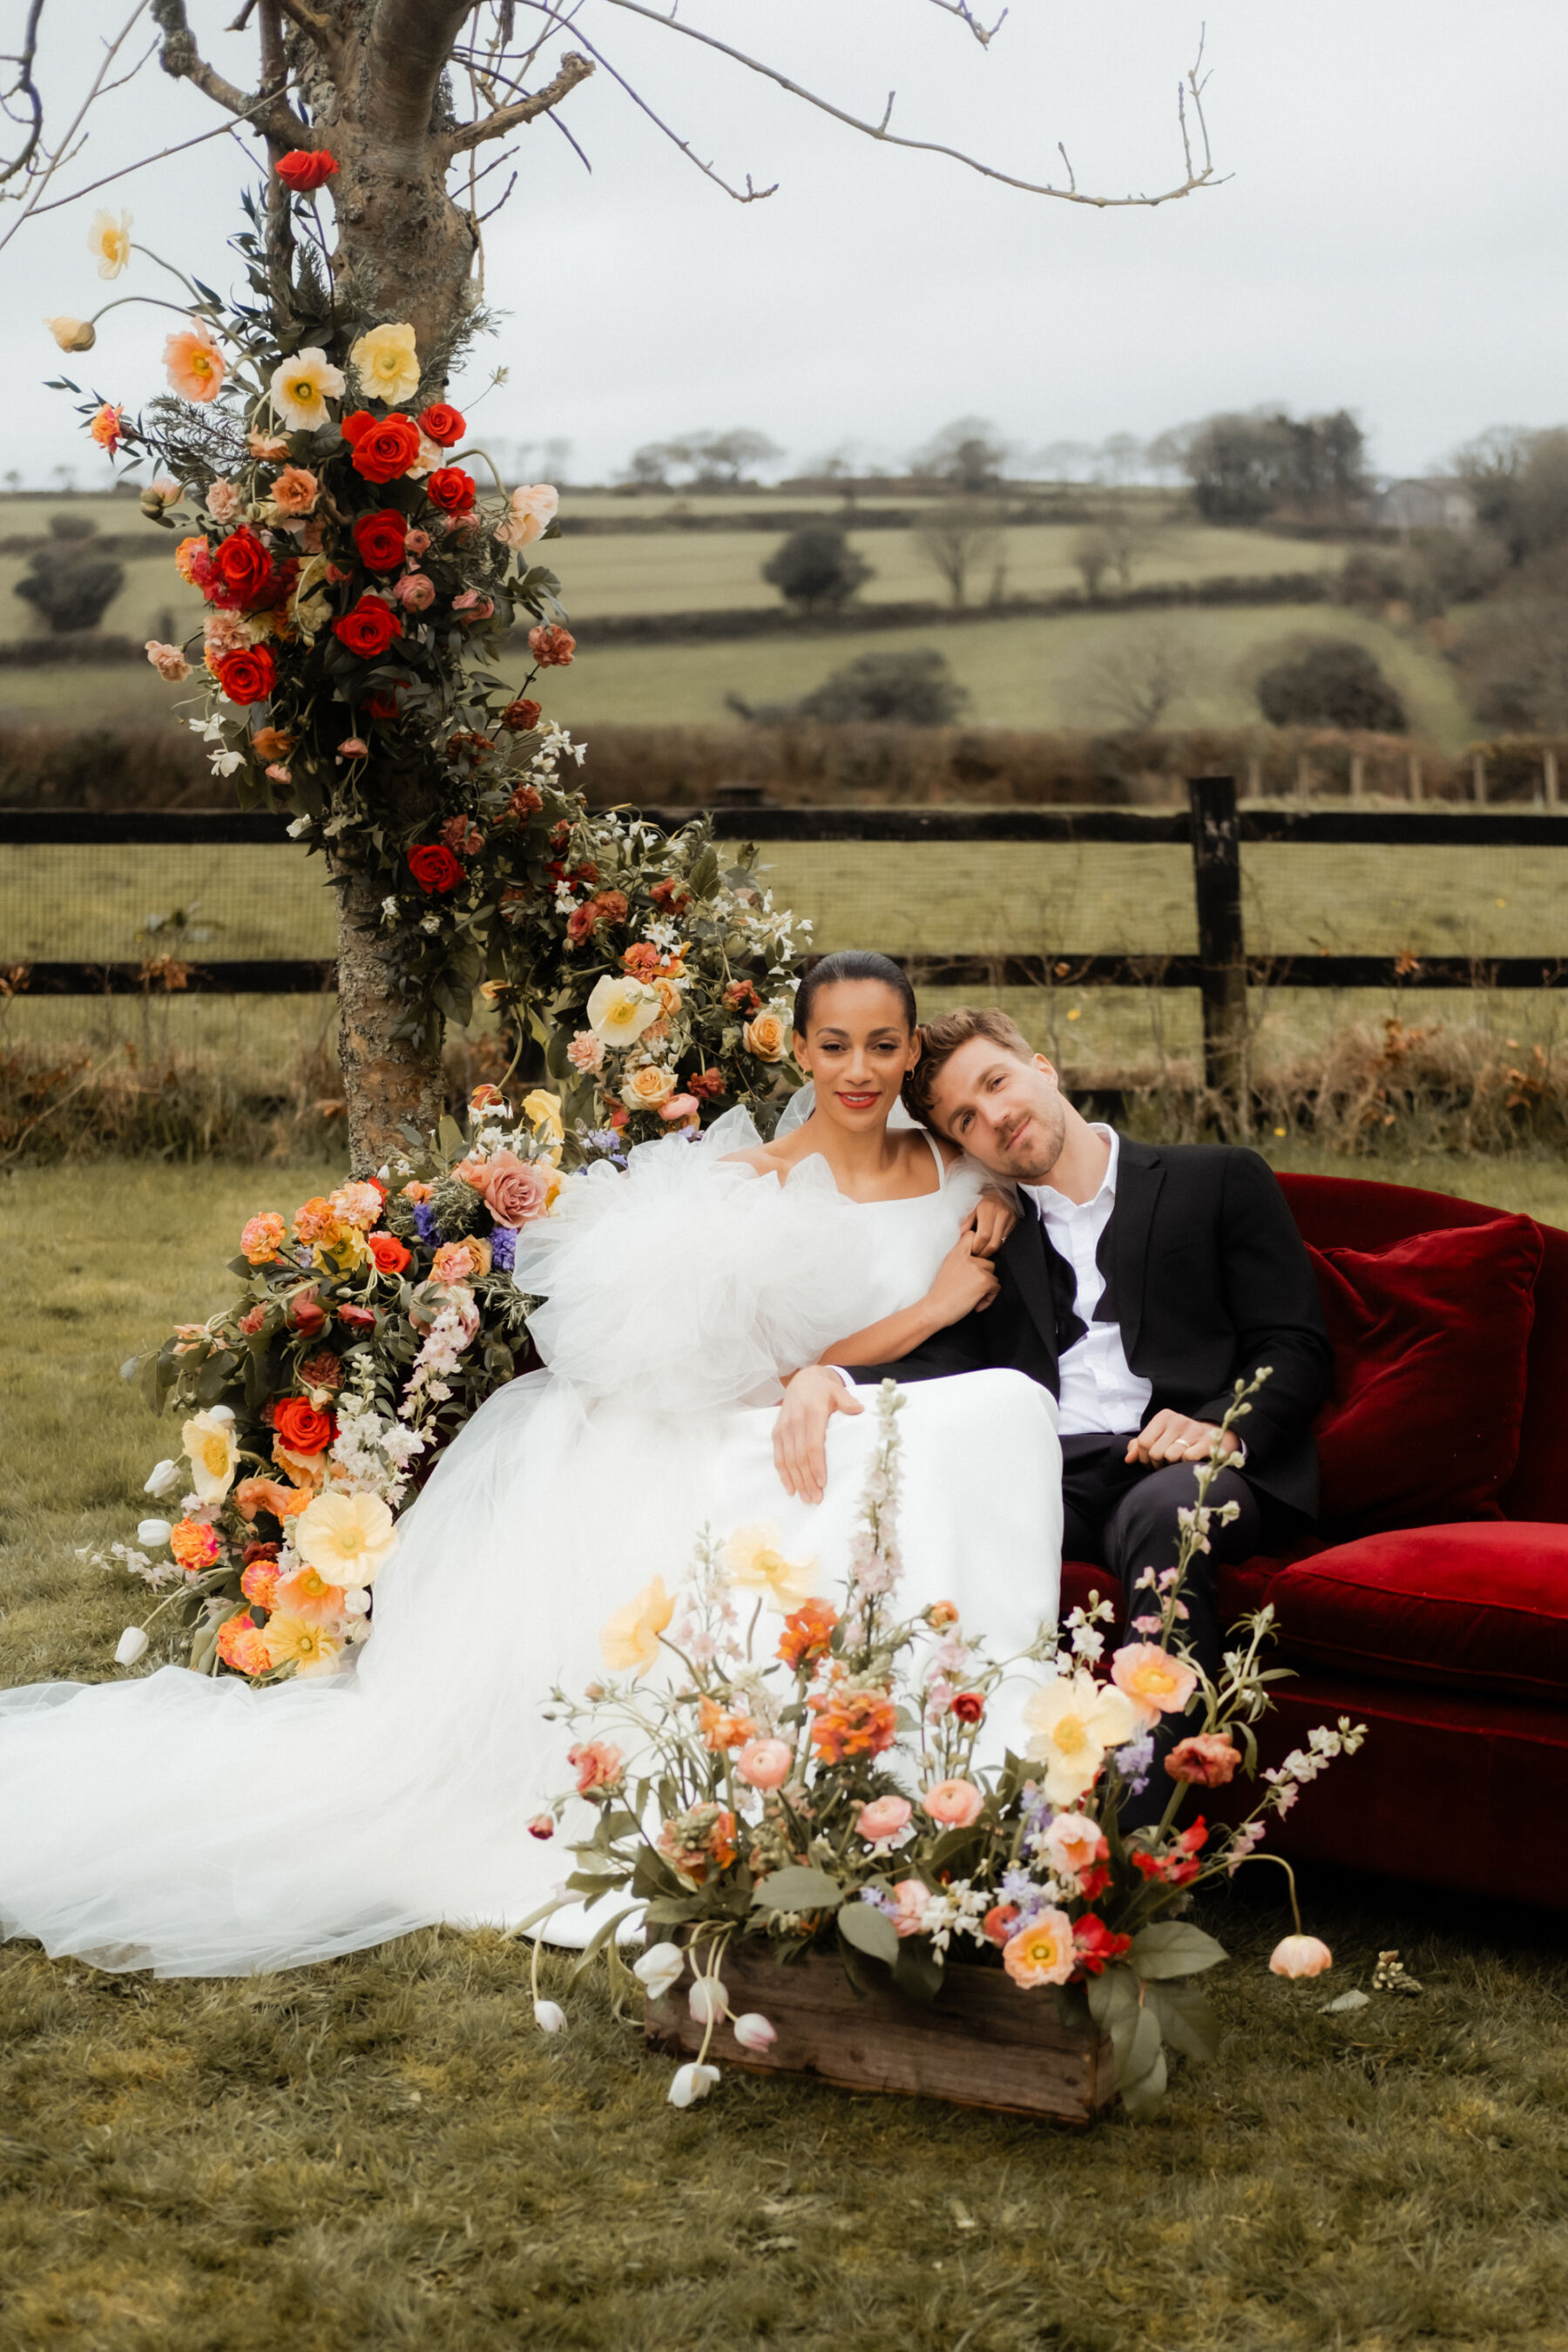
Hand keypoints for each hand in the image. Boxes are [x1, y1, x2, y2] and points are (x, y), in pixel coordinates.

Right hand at [773, 1364, 863, 1503]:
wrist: (802, 1381)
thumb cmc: (823, 1390)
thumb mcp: (837, 1391)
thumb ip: (847, 1400)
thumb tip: (859, 1409)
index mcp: (811, 1414)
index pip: (812, 1445)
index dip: (816, 1465)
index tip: (822, 1483)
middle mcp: (795, 1423)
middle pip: (800, 1457)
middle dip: (807, 1481)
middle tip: (816, 1499)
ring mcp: (784, 1429)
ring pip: (788, 1460)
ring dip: (796, 1481)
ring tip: (806, 1498)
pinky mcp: (777, 1433)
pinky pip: (778, 1457)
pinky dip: (783, 1474)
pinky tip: (790, 1488)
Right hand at [928, 1228, 1000, 1325]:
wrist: (935, 1309)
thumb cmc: (940, 1294)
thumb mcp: (947, 1268)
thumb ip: (961, 1261)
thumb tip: (978, 1262)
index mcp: (956, 1253)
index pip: (972, 1235)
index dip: (978, 1244)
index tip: (977, 1257)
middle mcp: (967, 1258)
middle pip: (988, 1262)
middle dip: (984, 1277)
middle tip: (972, 1289)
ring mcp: (976, 1268)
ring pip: (993, 1276)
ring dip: (987, 1288)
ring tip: (973, 1298)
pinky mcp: (983, 1281)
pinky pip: (996, 1288)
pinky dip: (989, 1298)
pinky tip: (976, 1305)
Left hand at [967, 1187, 1018, 1257]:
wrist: (1001, 1190)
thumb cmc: (983, 1199)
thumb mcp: (972, 1206)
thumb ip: (966, 1221)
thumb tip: (960, 1235)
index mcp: (989, 1208)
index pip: (984, 1236)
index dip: (976, 1246)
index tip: (970, 1250)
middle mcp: (1002, 1214)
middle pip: (993, 1244)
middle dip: (982, 1253)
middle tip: (974, 1254)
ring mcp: (1011, 1219)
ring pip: (1000, 1245)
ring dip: (989, 1252)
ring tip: (980, 1250)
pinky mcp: (1016, 1223)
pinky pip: (1005, 1241)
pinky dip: (996, 1246)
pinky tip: (989, 1245)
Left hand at [1125, 1412, 1239, 1467]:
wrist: (1215, 1437)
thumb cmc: (1180, 1440)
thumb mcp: (1160, 1438)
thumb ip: (1140, 1446)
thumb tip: (1128, 1459)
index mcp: (1164, 1417)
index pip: (1143, 1442)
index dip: (1144, 1458)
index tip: (1151, 1462)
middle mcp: (1178, 1420)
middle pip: (1155, 1452)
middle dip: (1157, 1464)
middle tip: (1165, 1464)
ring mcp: (1194, 1430)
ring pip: (1170, 1456)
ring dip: (1172, 1465)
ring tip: (1177, 1462)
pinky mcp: (1208, 1442)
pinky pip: (1188, 1458)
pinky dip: (1187, 1464)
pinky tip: (1190, 1462)